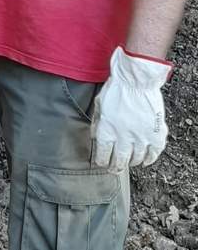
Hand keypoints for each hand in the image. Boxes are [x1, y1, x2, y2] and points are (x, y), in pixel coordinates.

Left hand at [91, 46, 170, 170]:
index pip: (102, 155)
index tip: (102, 163)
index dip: (101, 161)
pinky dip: (149, 159)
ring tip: (129, 161)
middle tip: (114, 169)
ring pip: (136, 158)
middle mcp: (123, 137)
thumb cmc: (116, 89)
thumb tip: (94, 138)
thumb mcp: (98, 106)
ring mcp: (141, 137)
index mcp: (106, 130)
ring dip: (131, 162)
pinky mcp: (155, 134)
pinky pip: (153, 153)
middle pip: (119, 161)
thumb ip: (96, 124)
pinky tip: (145, 159)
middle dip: (115, 167)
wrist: (135, 80)